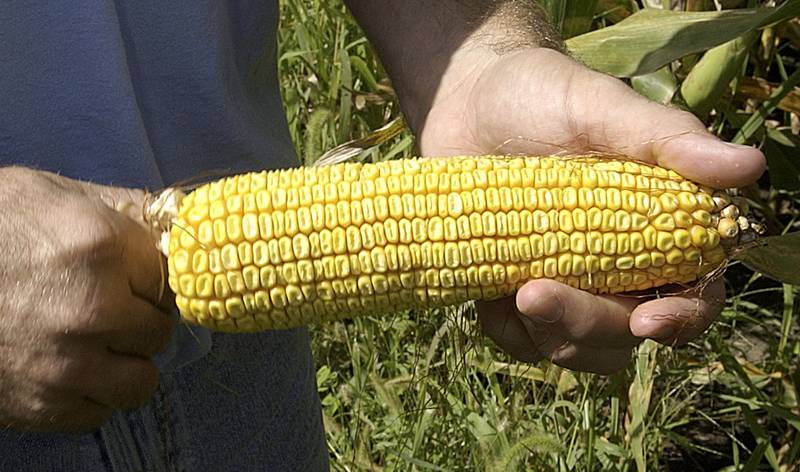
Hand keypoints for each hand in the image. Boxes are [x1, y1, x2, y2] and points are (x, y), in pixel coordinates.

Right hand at [0, 168, 173, 431]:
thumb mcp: (53, 194)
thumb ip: (121, 210)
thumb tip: (175, 225)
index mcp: (104, 249)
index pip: (169, 278)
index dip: (149, 278)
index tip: (131, 278)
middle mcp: (95, 311)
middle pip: (159, 330)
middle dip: (140, 319)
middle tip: (112, 310)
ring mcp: (68, 364)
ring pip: (140, 381)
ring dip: (125, 364)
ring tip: (98, 346)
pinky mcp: (40, 405)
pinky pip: (97, 413)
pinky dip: (90, 395)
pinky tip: (68, 370)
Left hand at [418, 48, 765, 373]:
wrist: (468, 101)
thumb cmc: (543, 95)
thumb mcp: (600, 106)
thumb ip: (666, 138)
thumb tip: (748, 167)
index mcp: (657, 228)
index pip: (694, 293)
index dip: (681, 319)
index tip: (646, 322)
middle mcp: (617, 266)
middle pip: (626, 333)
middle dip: (588, 327)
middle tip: (536, 294)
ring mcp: (565, 284)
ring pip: (576, 347)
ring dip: (548, 335)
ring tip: (514, 293)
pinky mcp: (513, 293)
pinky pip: (521, 341)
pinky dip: (508, 331)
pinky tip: (488, 296)